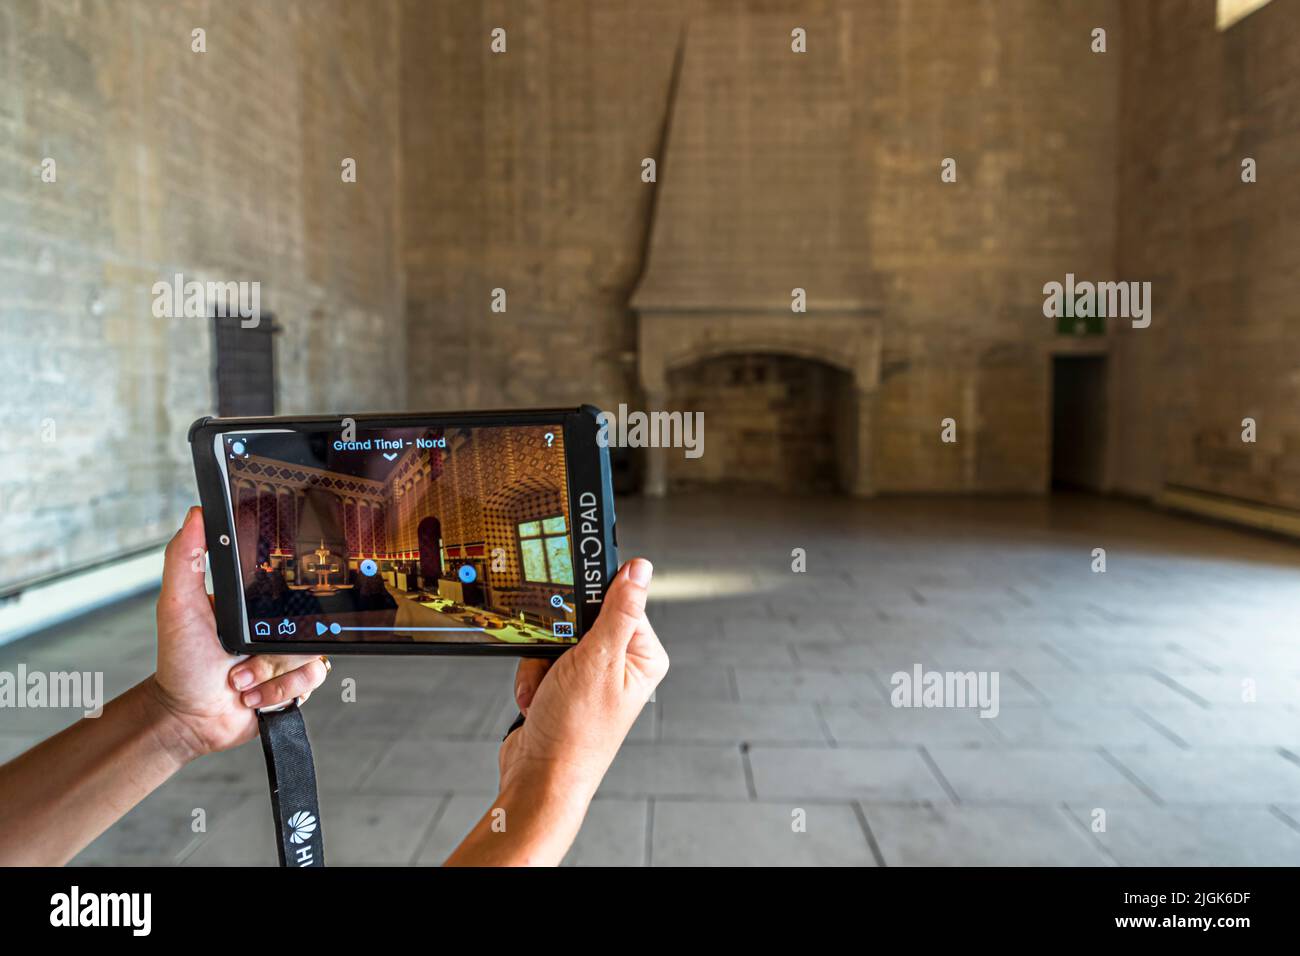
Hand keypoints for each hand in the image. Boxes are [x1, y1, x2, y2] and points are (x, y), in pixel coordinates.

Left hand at [145, 506, 329, 760]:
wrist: (189, 719)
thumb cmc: (180, 663)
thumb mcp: (177, 605)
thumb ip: (185, 559)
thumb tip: (196, 515)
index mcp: (254, 602)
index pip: (289, 581)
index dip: (290, 588)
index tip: (270, 605)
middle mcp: (276, 625)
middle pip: (307, 620)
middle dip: (272, 647)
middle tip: (240, 656)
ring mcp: (288, 654)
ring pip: (312, 651)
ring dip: (273, 672)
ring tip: (243, 679)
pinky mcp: (296, 682)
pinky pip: (313, 677)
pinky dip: (281, 690)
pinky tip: (256, 695)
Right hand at [501, 558, 667, 803]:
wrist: (539, 778)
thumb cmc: (576, 733)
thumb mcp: (598, 659)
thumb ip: (619, 610)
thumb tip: (640, 569)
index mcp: (642, 657)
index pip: (620, 602)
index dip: (590, 605)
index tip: (572, 612)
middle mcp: (621, 666)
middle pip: (582, 621)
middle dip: (557, 641)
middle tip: (558, 662)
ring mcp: (591, 679)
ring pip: (556, 641)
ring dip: (540, 664)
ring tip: (546, 690)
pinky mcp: (565, 688)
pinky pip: (541, 662)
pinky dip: (532, 678)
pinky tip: (536, 700)